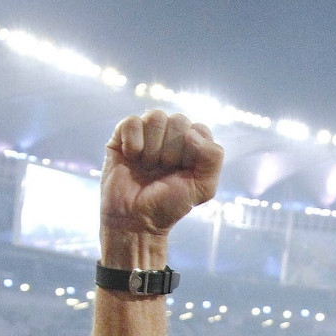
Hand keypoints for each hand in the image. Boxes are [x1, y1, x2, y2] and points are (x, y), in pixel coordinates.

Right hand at [101, 110, 223, 240]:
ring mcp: (147, 134)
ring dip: (153, 147)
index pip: (200, 129)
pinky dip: (134, 142)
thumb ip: (213, 158)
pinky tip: (132, 157)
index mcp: (193, 145)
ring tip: (148, 165)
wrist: (135, 218)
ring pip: (156, 117)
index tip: (183, 171)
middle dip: (172, 151)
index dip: (192, 152)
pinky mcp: (122, 135)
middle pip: (178, 121)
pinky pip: (132, 122)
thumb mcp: (203, 187)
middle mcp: (171, 136)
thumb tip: (191, 133)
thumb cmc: (170, 204)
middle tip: (163, 170)